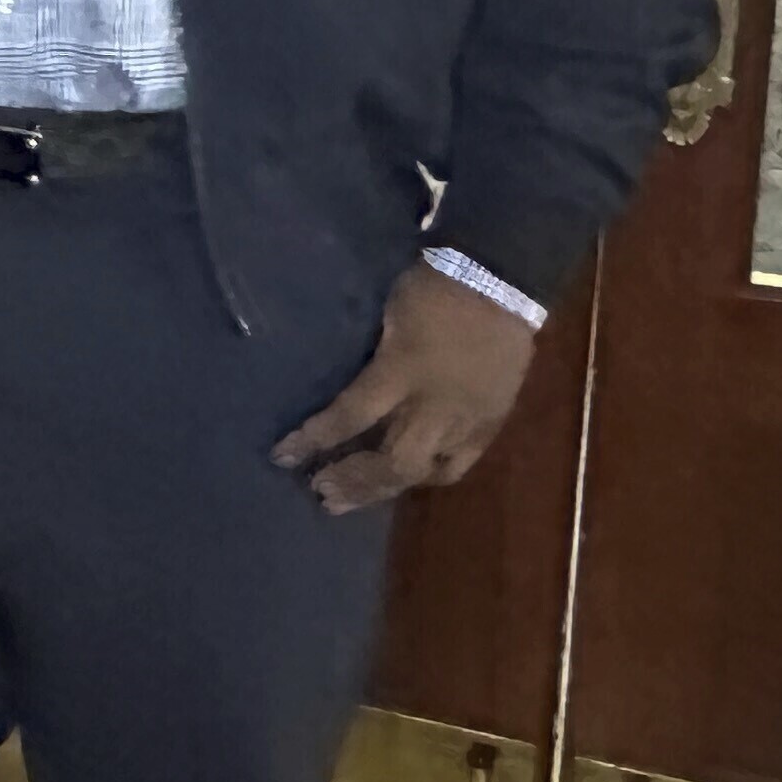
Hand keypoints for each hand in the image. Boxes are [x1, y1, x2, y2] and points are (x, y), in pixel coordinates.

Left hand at [270, 261, 540, 516]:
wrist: (499, 282)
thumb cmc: (432, 289)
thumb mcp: (385, 317)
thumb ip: (367, 360)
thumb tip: (336, 388)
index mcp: (401, 372)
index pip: (349, 417)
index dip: (312, 441)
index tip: (282, 457)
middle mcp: (435, 406)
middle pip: (392, 462)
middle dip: (352, 481)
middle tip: (320, 491)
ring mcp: (468, 419)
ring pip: (423, 472)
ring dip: (384, 488)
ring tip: (352, 499)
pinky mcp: (491, 423)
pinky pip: (458, 465)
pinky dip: (427, 475)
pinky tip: (406, 479)